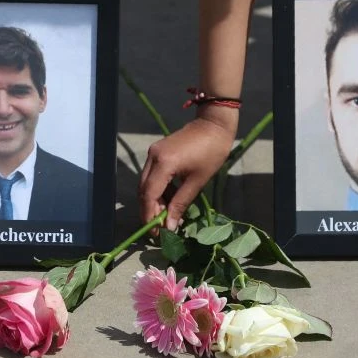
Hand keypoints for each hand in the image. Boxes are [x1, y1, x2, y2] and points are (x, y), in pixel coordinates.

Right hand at [138, 117, 235, 232]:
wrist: (213, 124)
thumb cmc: (211, 152)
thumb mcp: (198, 181)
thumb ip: (181, 204)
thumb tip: (170, 226)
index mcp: (163, 164)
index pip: (149, 194)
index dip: (150, 215)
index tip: (156, 232)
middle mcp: (153, 158)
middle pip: (144, 190)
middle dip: (149, 211)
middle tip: (160, 228)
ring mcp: (153, 153)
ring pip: (146, 183)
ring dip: (154, 201)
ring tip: (167, 217)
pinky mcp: (157, 152)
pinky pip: (152, 175)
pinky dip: (158, 190)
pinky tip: (170, 200)